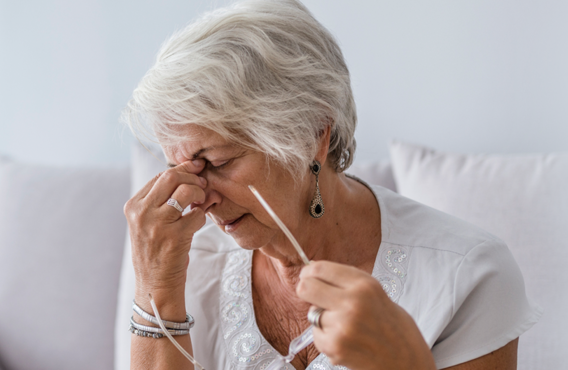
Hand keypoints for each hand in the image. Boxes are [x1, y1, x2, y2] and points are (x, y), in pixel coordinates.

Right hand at [124, 160, 206, 294]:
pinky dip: (202, 216)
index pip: (160, 176)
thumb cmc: (156, 250)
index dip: (182, 170)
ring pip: (186, 191)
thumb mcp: (147, 222)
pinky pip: (197, 214)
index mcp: (133, 206)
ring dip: (200, 193)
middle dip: (192, 177)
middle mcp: (142, 213)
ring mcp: (158, 224)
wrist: (155, 284)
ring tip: (202, 202)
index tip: (196, 170)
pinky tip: (197, 223)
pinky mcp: (174, 237)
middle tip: (203, 184)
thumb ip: (160, 199)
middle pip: (171, 177)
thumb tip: (186, 173)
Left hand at [297, 261, 435, 369]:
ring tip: (346, 326)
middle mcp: (352, 302)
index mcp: (364, 285)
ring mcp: (342, 326)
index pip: (320, 268)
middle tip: (315, 297)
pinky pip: (317, 335)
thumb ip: (347, 282)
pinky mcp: (335, 347)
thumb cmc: (394, 326)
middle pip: (306, 288)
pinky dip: (326, 338)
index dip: (309, 272)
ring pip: (312, 314)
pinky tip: (346, 340)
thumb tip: (314, 271)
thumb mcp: (376, 293)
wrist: (407, 361)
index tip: (308, 276)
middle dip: (307, 291)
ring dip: (323, 319)